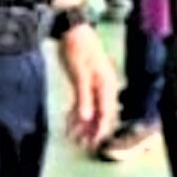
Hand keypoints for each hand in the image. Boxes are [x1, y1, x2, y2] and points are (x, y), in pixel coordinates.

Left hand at [59, 26, 120, 147]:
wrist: (72, 30)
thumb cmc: (77, 50)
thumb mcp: (80, 74)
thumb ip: (84, 97)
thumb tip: (87, 118)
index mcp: (106, 86)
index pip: (107, 113)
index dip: (101, 130)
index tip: (94, 144)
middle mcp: (104, 87)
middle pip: (101, 114)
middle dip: (92, 130)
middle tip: (83, 146)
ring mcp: (95, 85)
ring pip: (91, 110)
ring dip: (83, 124)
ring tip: (74, 138)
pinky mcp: (85, 83)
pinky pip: (83, 102)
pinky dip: (77, 113)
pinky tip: (69, 123)